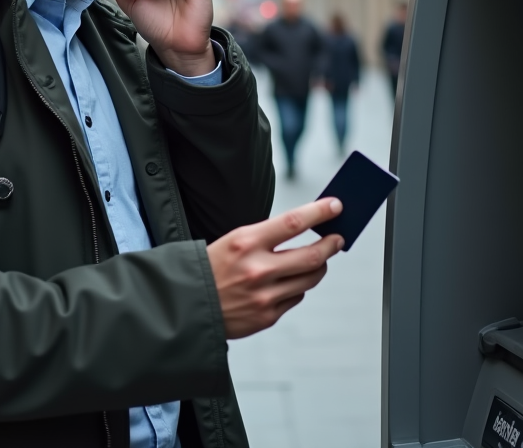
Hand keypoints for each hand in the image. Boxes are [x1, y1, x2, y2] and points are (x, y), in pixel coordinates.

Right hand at [206, 198, 344, 338]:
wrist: (186, 306)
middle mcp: (257, 270)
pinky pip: (296, 296)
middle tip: (337, 238)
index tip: (335, 206)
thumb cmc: (211, 268)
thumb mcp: (233, 241)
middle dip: (331, 244)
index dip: (319, 213)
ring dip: (319, 266)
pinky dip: (297, 286)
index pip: (293, 223)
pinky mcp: (267, 316)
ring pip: (310, 278)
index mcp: (245, 243)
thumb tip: (305, 229)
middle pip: (312, 255)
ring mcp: (264, 296)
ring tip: (317, 260)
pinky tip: (287, 281)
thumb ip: (267, 237)